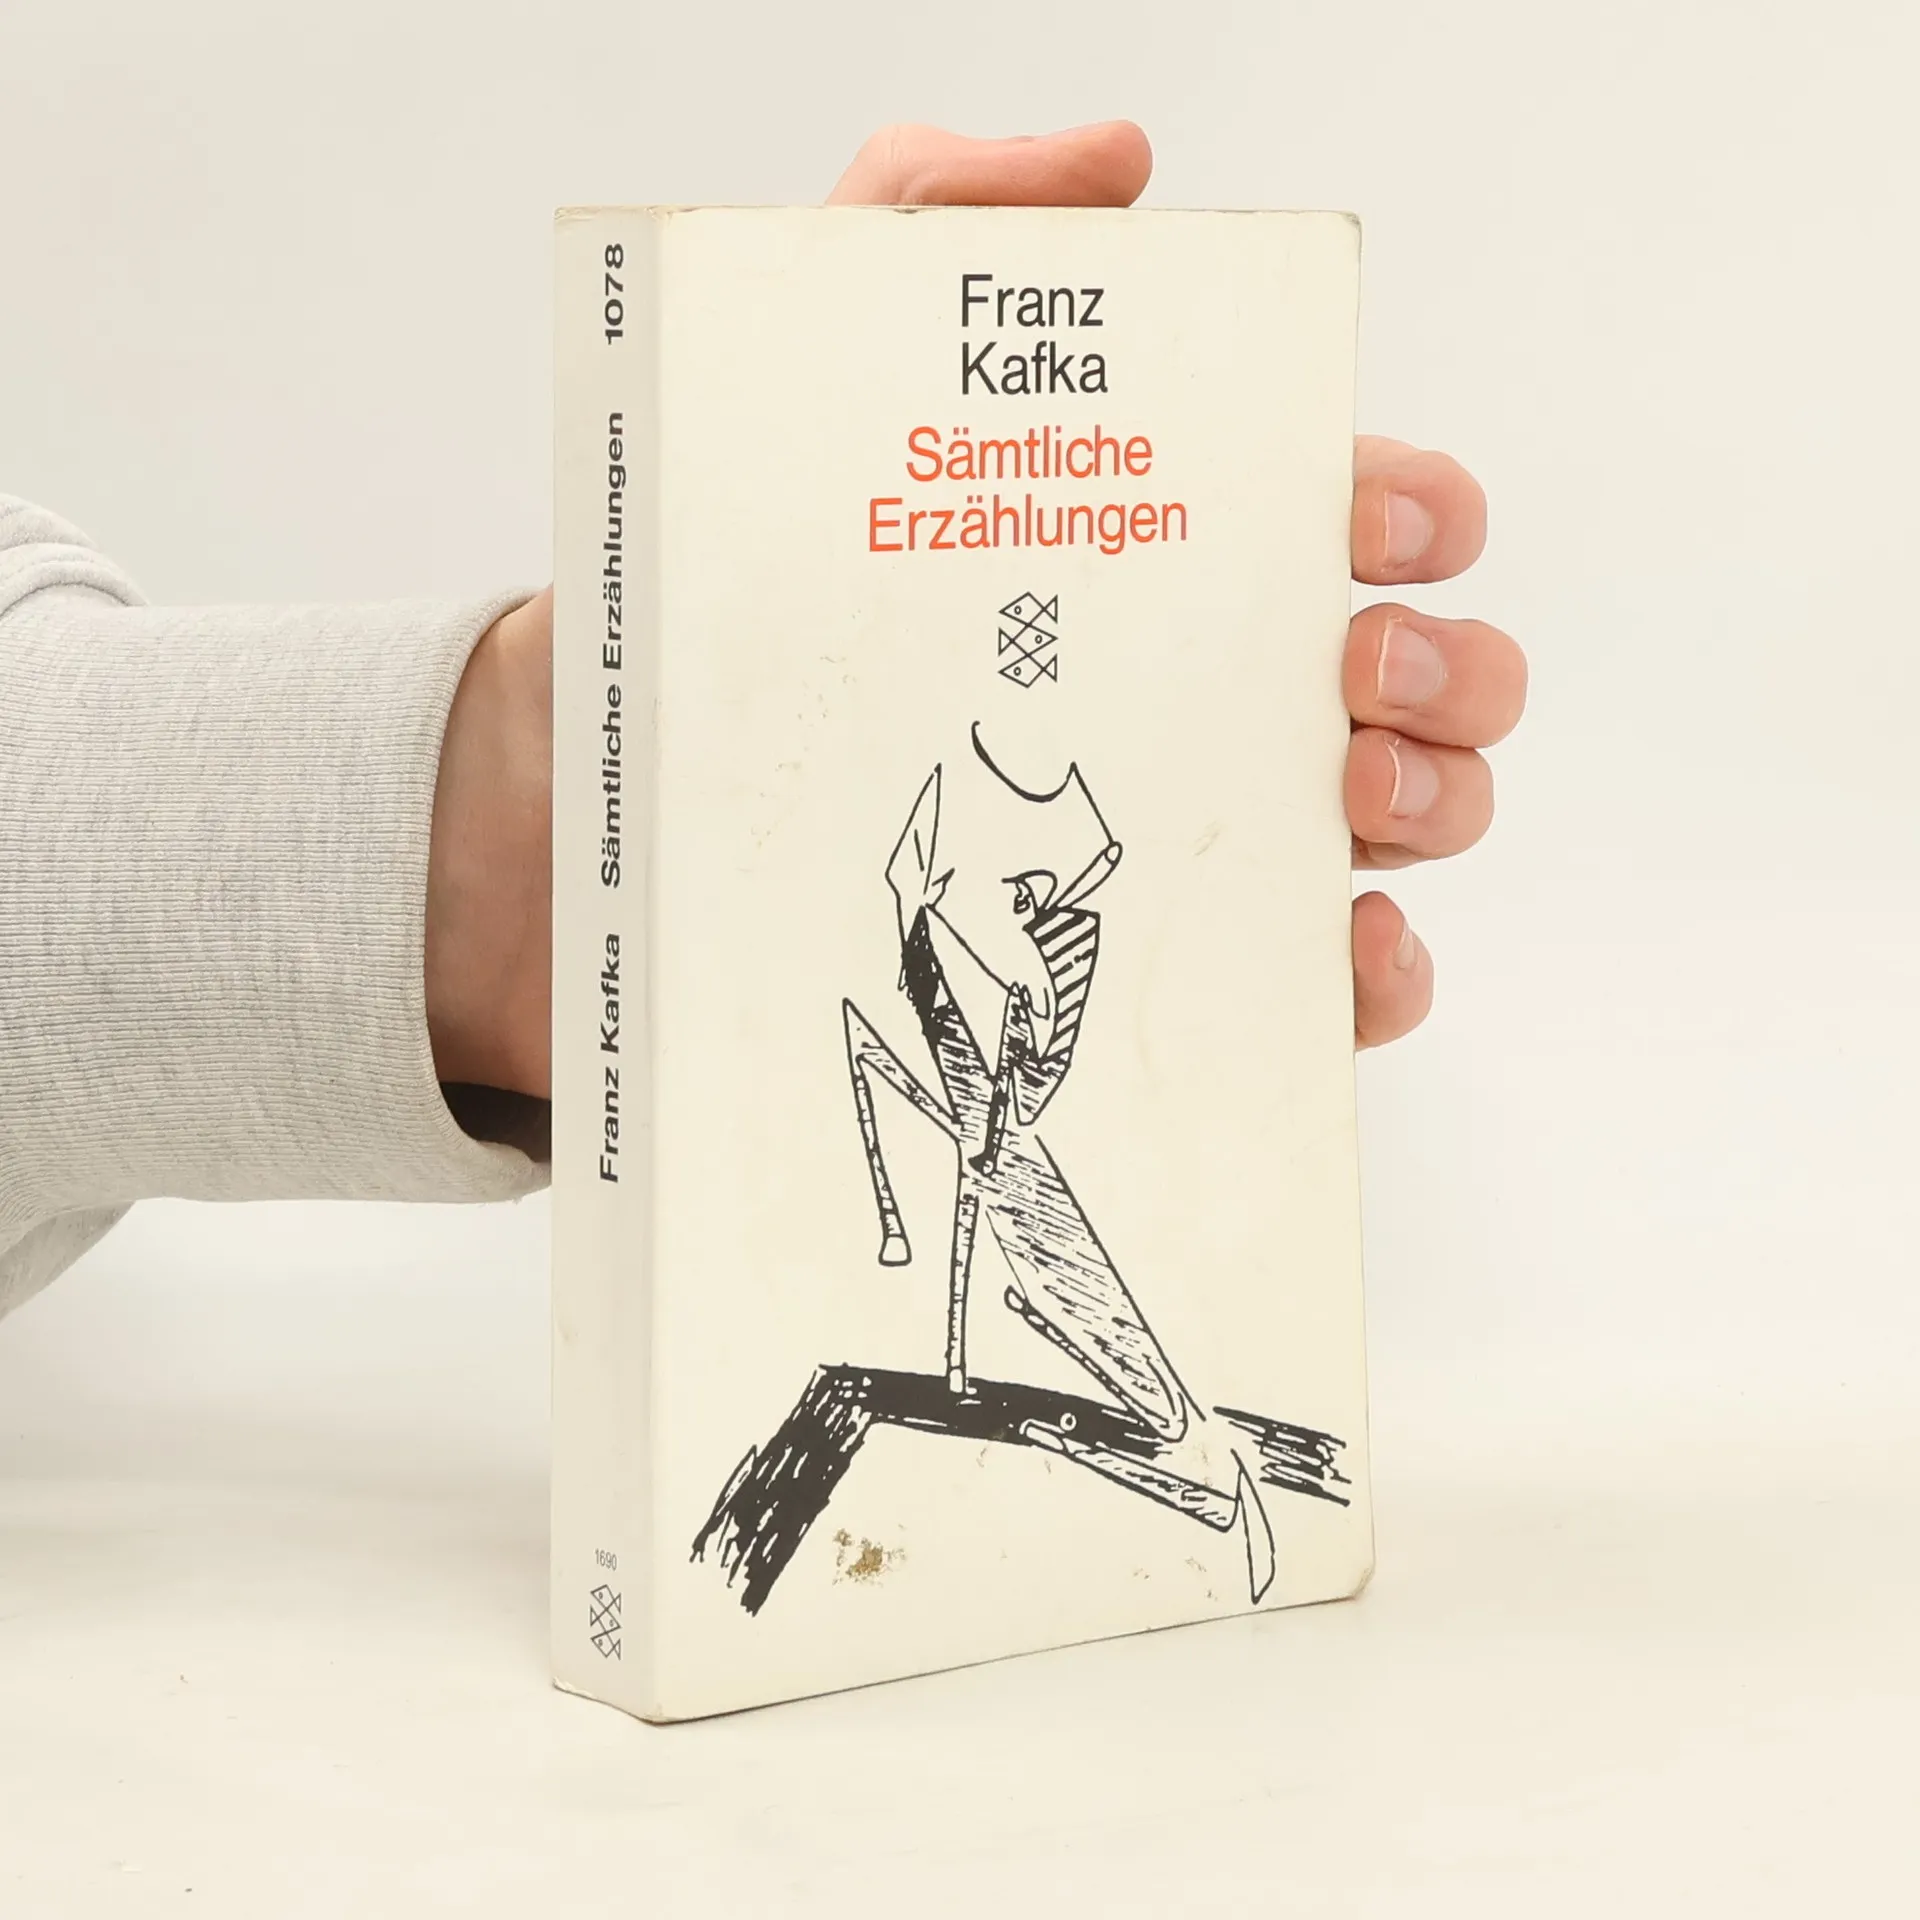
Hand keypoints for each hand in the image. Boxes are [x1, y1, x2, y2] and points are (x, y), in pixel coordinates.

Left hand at [425, 121, 1525, 1097]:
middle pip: (1425, 677)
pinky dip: (1372, 975)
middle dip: (1444, 663)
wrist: (591, 779)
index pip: (1355, 517)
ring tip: (1350, 789)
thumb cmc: (718, 577)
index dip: (1412, 509)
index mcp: (1161, 551)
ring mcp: (1186, 834)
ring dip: (1433, 802)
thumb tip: (1120, 164)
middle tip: (1350, 661)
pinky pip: (1314, 994)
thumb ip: (943, 215)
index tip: (1373, 520)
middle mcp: (1202, 691)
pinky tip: (1345, 943)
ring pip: (1406, 826)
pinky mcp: (1133, 969)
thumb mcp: (808, 357)